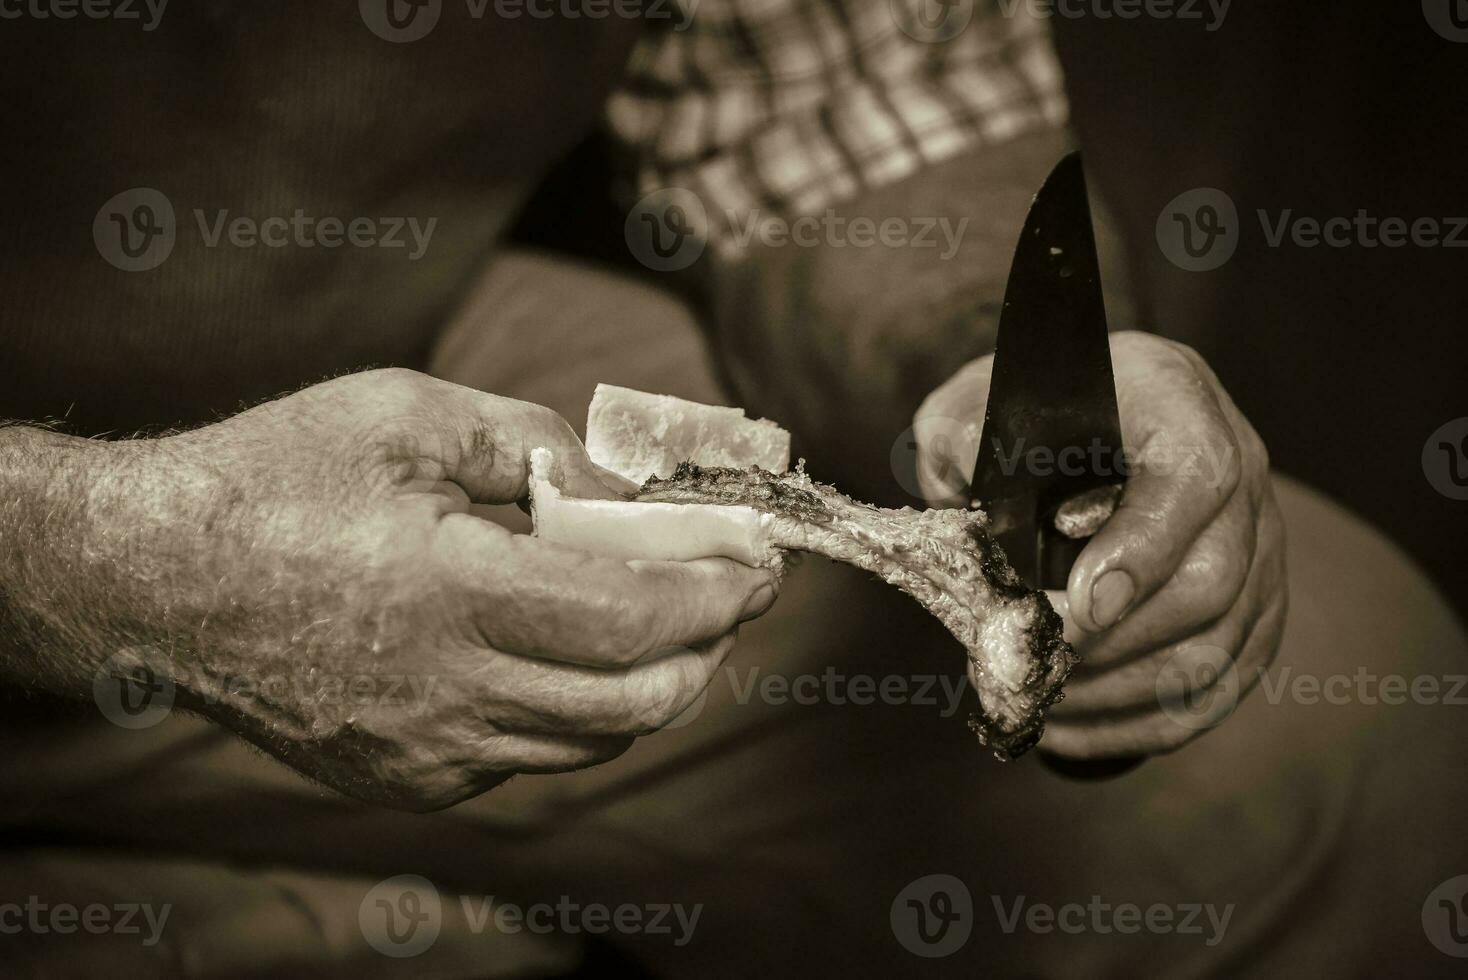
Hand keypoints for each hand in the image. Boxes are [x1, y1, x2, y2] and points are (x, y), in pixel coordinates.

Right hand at [32, 369, 778, 809]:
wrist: (157, 580)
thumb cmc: (277, 479)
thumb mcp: (406, 413)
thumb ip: (533, 442)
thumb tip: (624, 483)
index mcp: (449, 592)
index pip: (633, 620)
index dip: (717, 595)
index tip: (762, 562)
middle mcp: (446, 692)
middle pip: (635, 703)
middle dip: (710, 648)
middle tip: (731, 594)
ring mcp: (427, 751)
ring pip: (592, 738)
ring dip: (654, 681)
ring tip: (669, 618)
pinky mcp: (409, 778)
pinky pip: (531, 755)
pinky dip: (580, 707)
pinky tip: (571, 653)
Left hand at [914, 331, 1285, 757]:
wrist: (1088, 419)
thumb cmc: (1027, 411)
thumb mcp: (980, 402)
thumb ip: (964, 441)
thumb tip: (968, 504)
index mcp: (1176, 403)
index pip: (1192, 480)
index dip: (1142, 551)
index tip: (1077, 606)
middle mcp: (1241, 470)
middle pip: (1211, 583)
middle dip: (1111, 644)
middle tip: (1033, 664)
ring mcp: (1259, 544)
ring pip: (1216, 648)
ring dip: (1119, 693)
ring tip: (1037, 700)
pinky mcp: (1254, 606)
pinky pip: (1218, 686)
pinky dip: (1142, 723)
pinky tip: (1069, 728)